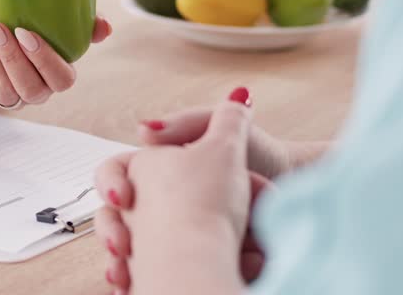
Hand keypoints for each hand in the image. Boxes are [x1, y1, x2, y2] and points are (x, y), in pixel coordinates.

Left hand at [0, 16, 111, 112]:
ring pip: (4, 91)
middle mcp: (38, 93)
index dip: (44, 59)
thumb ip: (84, 23)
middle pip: (30, 87)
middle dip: (11, 57)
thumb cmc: (27, 25)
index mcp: (59, 76)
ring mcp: (11, 100)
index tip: (25, 32)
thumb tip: (105, 27)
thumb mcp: (54, 21)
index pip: (61, 80)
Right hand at [94, 88, 271, 294]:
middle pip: (113, 218)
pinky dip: (145, 281)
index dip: (109, 184)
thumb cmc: (260, 157)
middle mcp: (159, 203)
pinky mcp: (190, 261)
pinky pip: (154, 274)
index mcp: (159, 169)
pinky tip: (138, 287)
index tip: (122, 197)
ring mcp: (171, 235)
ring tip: (125, 275)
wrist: (293, 193)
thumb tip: (144, 128)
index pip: (116, 174)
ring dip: (121, 264)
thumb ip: (185, 123)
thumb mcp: (224, 132)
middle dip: (111, 233)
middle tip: (122, 246)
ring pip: (128, 253)